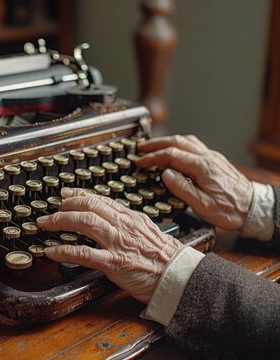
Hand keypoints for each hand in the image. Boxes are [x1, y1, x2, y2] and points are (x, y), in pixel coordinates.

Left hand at [36, 188, 182, 303]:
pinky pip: (83, 254)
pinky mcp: (114, 263)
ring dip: (60, 221)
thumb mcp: (147, 231)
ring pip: (84, 222)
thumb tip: (112, 217)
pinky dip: (63, 251)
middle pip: (89, 206)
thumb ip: (129, 223)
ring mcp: (117, 243)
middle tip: (52, 208)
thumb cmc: (165, 257)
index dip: (79, 195)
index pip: (100, 200)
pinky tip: (50, 250)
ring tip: (45, 223)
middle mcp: (122, 226)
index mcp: (130, 218)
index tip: (65, 194)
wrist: (179, 277)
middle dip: (65, 205)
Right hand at [136, 135, 252, 230]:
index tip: (140, 162)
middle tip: (140, 149)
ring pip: (186, 141)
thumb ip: (182, 188)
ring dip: (167, 142)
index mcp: (202, 167)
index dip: (153, 157)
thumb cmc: (230, 210)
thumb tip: (165, 174)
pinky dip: (179, 145)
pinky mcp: (215, 161)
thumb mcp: (202, 205)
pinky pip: (194, 146)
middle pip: (177, 142)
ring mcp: (212, 157)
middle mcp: (208, 157)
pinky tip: (174, 151)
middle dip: (156, 144)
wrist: (254, 209)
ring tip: (153, 147)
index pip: (171, 155)